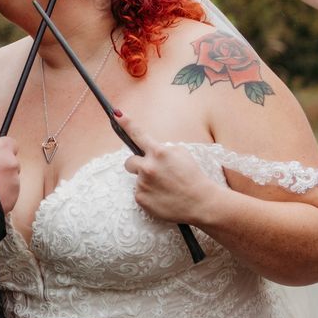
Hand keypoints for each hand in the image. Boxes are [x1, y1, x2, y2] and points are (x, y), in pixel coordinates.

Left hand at [117, 110, 216, 226]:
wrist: (201, 203)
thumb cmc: (193, 177)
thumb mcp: (182, 154)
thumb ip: (163, 149)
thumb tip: (151, 151)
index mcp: (159, 153)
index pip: (138, 134)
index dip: (125, 123)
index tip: (116, 114)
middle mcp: (148, 167)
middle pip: (130, 161)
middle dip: (138, 165)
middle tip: (154, 172)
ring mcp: (143, 184)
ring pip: (137, 179)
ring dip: (147, 181)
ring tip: (164, 188)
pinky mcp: (141, 199)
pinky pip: (139, 193)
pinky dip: (148, 195)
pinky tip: (162, 197)